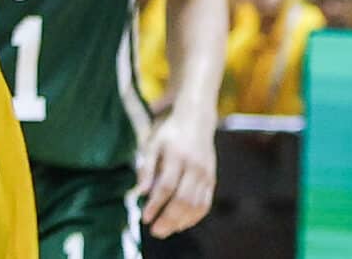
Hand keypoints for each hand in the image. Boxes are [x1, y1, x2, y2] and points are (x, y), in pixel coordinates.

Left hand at [136, 110, 216, 236]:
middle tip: (155, 231)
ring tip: (166, 230)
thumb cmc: (170, 134)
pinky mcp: (212, 179)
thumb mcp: (153, 145)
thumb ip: (146, 169)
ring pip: (196, 204)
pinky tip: (181, 223)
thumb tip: (140, 193)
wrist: (197, 120)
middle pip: (183, 198)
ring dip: (180, 221)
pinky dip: (194, 217)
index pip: (167, 186)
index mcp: (178, 156)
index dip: (155, 205)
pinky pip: (206, 203)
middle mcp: (195, 166)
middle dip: (168, 218)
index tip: (145, 218)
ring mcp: (206, 173)